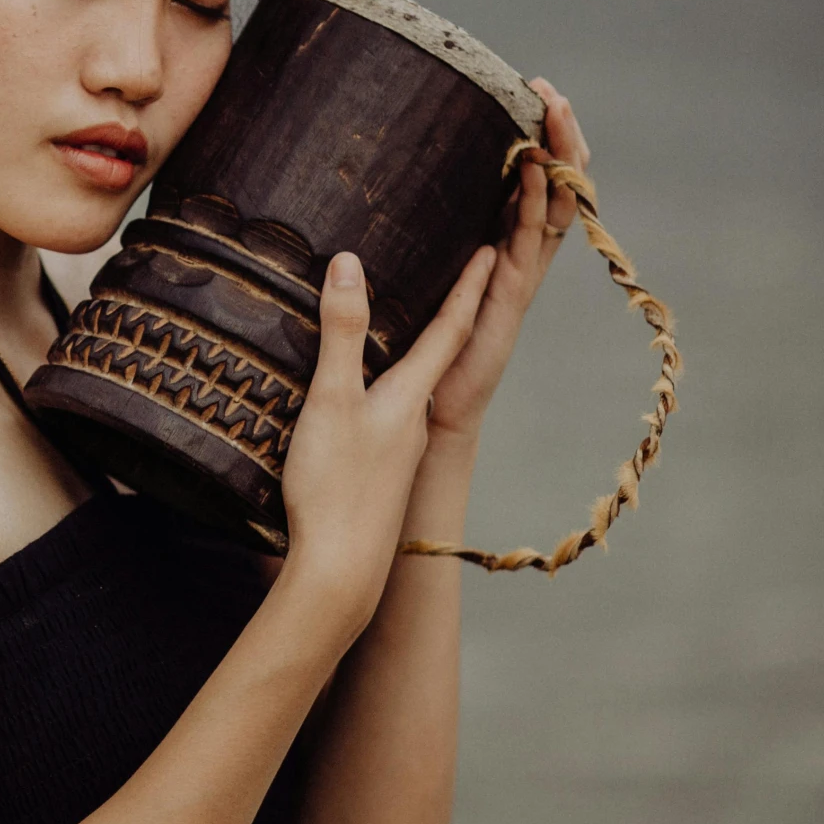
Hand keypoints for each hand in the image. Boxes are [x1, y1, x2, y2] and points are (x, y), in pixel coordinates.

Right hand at [280, 244, 496, 598]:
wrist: (340, 571)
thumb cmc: (336, 484)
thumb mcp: (331, 399)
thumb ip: (341, 332)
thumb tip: (349, 263)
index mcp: (411, 397)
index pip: (450, 330)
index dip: (470, 288)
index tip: (492, 252)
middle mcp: (415, 421)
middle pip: (441, 356)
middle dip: (453, 313)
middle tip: (464, 275)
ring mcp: (399, 451)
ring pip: (416, 387)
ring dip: (421, 351)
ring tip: (413, 324)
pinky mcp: (379, 475)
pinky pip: (393, 414)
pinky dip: (392, 386)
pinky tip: (369, 395)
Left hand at [424, 78, 591, 436]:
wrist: (421, 410)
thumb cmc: (409, 344)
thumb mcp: (404, 276)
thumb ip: (400, 238)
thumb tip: (360, 192)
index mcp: (493, 247)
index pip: (527, 182)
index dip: (535, 139)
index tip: (531, 90)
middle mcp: (513, 256)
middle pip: (553, 185)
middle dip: (557, 136)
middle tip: (549, 91)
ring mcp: (516, 276)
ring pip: (552, 208)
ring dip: (556, 160)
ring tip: (553, 116)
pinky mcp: (509, 299)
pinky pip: (528, 245)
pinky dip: (533, 205)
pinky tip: (531, 171)